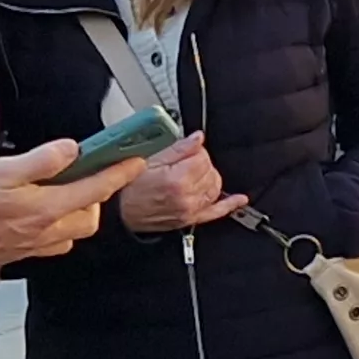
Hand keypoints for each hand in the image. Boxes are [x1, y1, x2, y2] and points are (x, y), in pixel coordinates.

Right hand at [0, 141, 141, 268]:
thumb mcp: (1, 169)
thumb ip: (41, 160)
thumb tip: (72, 149)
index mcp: (45, 209)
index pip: (95, 189)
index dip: (119, 173)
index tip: (135, 160)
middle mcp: (42, 232)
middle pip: (87, 219)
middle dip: (95, 198)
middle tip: (86, 175)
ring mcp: (29, 246)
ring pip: (69, 234)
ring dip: (74, 214)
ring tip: (60, 192)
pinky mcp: (14, 253)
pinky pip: (47, 243)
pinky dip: (53, 228)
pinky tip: (36, 213)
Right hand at [117, 131, 251, 234]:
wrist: (120, 213)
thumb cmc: (129, 188)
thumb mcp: (150, 160)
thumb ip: (178, 149)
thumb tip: (197, 138)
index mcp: (177, 179)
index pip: (203, 157)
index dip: (195, 151)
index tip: (186, 151)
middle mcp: (187, 197)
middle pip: (211, 171)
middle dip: (202, 163)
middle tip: (186, 161)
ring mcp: (190, 210)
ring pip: (215, 188)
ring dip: (210, 177)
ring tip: (195, 174)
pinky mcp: (190, 219)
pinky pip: (216, 212)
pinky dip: (230, 205)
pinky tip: (239, 199)